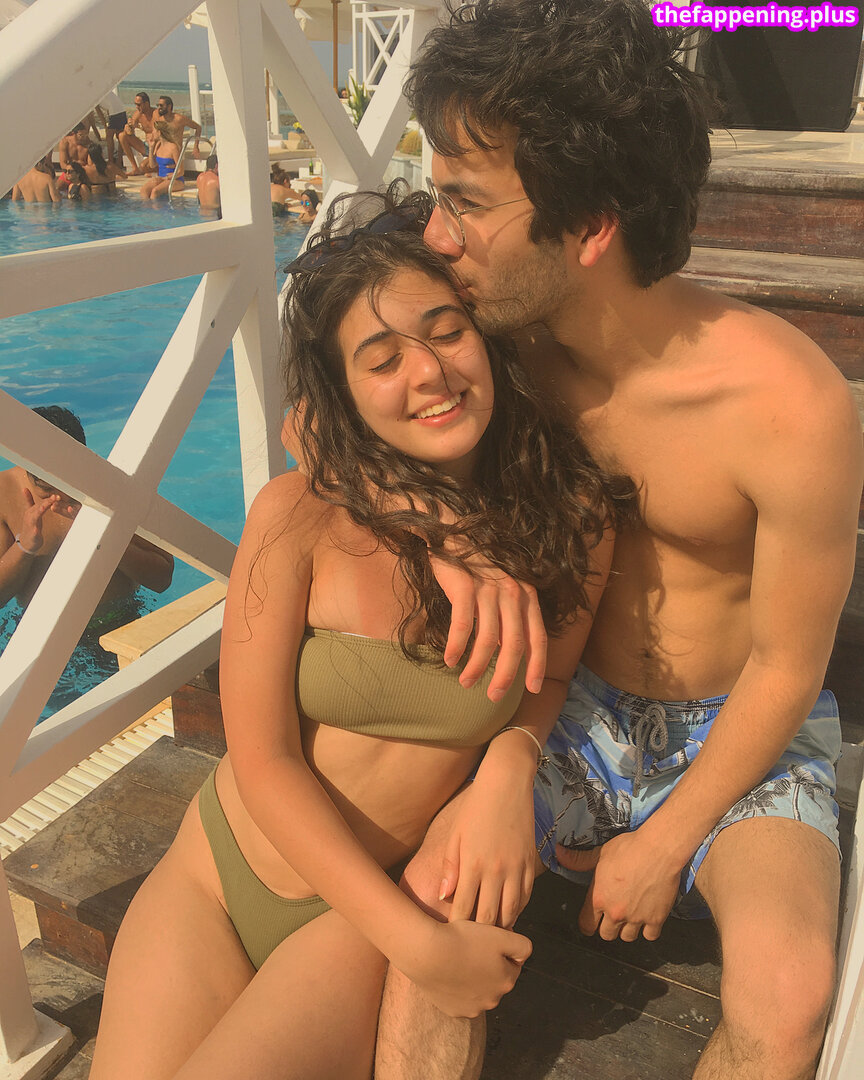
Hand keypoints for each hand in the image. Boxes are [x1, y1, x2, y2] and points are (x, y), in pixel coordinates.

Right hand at [16, 488, 59, 554]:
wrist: (26, 542)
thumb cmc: (31, 526)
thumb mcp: (31, 512)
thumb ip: (29, 501)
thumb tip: (24, 489)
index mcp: (32, 511)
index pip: (41, 502)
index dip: (48, 499)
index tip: (56, 495)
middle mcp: (30, 516)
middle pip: (39, 507)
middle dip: (47, 502)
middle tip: (55, 497)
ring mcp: (30, 525)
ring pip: (35, 517)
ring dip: (40, 511)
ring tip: (45, 506)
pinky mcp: (31, 534)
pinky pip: (33, 532)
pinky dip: (34, 531)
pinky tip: (36, 530)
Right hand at [399, 918, 531, 1017]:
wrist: (427, 953)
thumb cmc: (464, 940)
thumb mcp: (500, 935)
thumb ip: (522, 946)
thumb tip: (524, 955)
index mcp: (507, 981)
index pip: (512, 964)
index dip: (500, 950)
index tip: (486, 940)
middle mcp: (493, 1001)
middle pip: (495, 979)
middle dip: (488, 966)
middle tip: (471, 948)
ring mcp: (472, 1009)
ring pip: (478, 990)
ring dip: (473, 978)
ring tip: (458, 959)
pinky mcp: (453, 1011)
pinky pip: (460, 998)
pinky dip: (457, 987)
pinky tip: (449, 972)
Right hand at [429, 554, 546, 700]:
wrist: (454, 536)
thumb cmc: (479, 569)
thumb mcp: (504, 591)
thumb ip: (510, 619)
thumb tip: (508, 655)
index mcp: (526, 596)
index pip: (537, 637)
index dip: (537, 665)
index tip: (532, 689)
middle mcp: (512, 593)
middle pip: (514, 645)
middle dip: (506, 675)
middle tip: (495, 696)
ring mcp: (489, 590)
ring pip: (488, 640)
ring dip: (476, 667)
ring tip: (466, 683)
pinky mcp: (465, 588)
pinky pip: (462, 626)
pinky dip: (457, 647)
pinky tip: (451, 660)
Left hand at [440, 764, 536, 930]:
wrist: (506, 785)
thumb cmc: (474, 809)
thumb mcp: (456, 835)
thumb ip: (450, 868)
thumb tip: (444, 897)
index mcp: (472, 865)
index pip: (463, 909)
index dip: (457, 928)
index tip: (451, 939)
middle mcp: (496, 872)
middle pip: (488, 918)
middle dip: (479, 936)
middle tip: (471, 947)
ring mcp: (516, 869)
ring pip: (510, 912)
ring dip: (500, 928)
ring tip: (490, 939)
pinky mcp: (529, 864)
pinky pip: (525, 897)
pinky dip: (517, 911)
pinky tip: (509, 916)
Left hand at [557, 831, 681, 941]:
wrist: (657, 850)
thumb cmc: (629, 849)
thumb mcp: (600, 853)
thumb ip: (579, 860)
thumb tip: (559, 854)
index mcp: (599, 898)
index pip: (587, 924)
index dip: (588, 924)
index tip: (591, 922)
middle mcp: (615, 912)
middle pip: (607, 935)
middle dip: (608, 927)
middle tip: (613, 916)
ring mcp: (636, 918)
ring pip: (627, 937)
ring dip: (628, 929)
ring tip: (630, 915)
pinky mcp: (656, 919)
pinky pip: (650, 936)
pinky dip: (649, 929)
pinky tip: (647, 917)